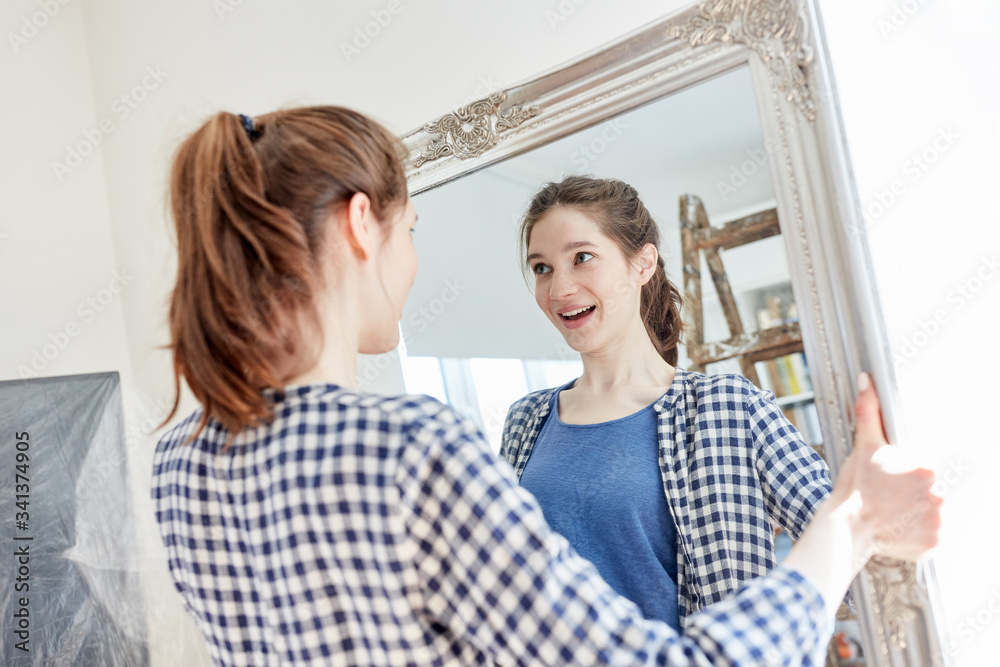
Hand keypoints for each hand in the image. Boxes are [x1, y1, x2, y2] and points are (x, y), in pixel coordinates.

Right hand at [831, 372, 942, 565]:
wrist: (845, 526)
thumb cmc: (854, 485)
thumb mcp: (863, 446)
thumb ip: (869, 411)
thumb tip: (867, 381)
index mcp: (927, 469)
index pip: (932, 469)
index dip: (914, 475)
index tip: (897, 482)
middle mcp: (939, 494)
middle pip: (937, 491)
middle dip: (917, 495)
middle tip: (893, 499)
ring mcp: (938, 521)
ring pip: (937, 513)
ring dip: (922, 514)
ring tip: (896, 513)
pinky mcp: (934, 543)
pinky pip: (935, 537)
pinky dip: (921, 534)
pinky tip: (900, 527)